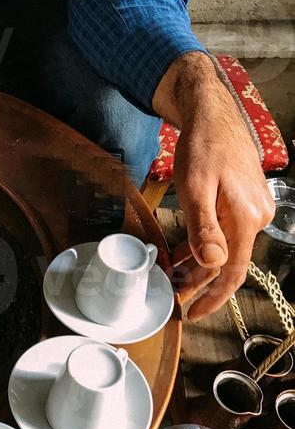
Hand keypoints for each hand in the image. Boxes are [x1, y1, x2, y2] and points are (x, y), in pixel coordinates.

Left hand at [153, 53, 274, 319]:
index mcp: (246, 219)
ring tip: (172, 277)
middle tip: (173, 296)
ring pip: (225, 249)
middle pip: (228, 263)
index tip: (193, 314)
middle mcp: (256, 217)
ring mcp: (252, 209)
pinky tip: (183, 253)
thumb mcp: (196, 188)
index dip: (214, 298)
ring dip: (199, 265)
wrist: (212, 114)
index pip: (233, 272)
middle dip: (200, 283)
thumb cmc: (202, 147)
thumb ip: (203, 228)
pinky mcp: (244, 201)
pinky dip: (204, 245)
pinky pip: (225, 233)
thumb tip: (212, 264)